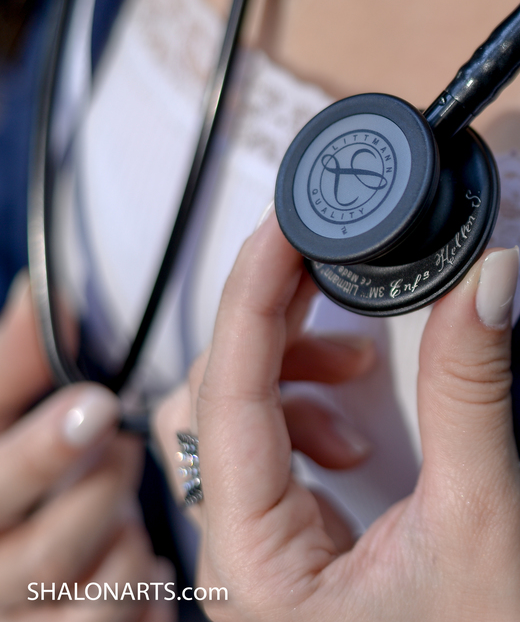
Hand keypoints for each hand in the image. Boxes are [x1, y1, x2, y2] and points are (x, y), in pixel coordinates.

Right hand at [0, 275, 174, 621]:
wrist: (6, 564)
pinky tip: (142, 558)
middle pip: (48, 549)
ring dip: (127, 536)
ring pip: (101, 588)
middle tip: (118, 447)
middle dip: (102, 488)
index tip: (96, 405)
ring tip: (120, 503)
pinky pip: (126, 619)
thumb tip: (46, 292)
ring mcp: (26, 616)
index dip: (42, 449)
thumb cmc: (7, 478)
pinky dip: (143, 583)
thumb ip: (15, 363)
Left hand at [151, 216, 519, 621]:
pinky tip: (358, 429)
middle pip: (211, 405)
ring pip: (233, 430)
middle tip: (333, 266)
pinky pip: (270, 459)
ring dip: (290, 374)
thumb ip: (470, 391)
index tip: (288, 224)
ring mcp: (268, 560)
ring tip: (360, 369)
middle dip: (272, 329)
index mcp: (257, 567)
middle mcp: (242, 563)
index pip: (225, 399)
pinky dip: (308, 416)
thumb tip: (484, 278)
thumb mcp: (483, 518)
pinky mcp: (302, 554)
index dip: (251, 296)